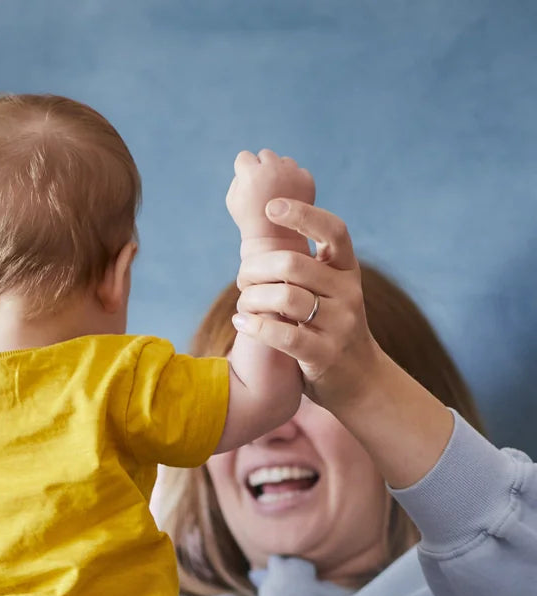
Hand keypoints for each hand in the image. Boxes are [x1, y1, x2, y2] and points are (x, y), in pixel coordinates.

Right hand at [226, 149, 314, 251]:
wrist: (274, 239)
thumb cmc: (249, 220)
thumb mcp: (234, 200)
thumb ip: (239, 178)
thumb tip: (251, 164)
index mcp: (251, 174)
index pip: (244, 157)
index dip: (243, 171)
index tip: (247, 186)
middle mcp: (273, 168)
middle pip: (265, 155)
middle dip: (262, 168)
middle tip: (263, 189)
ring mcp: (292, 173)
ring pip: (284, 161)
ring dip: (280, 172)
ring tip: (277, 194)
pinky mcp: (307, 179)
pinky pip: (299, 171)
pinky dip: (295, 181)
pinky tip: (290, 197)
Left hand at [235, 198, 456, 488]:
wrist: (360, 381)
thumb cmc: (331, 331)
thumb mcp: (328, 294)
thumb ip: (305, 270)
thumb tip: (262, 238)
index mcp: (348, 271)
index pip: (333, 230)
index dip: (303, 214)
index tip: (271, 207)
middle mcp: (348, 293)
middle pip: (294, 265)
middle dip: (257, 268)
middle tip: (242, 278)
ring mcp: (339, 324)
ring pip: (285, 299)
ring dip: (252, 298)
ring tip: (243, 304)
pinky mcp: (324, 355)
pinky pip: (283, 335)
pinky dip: (255, 327)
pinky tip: (241, 323)